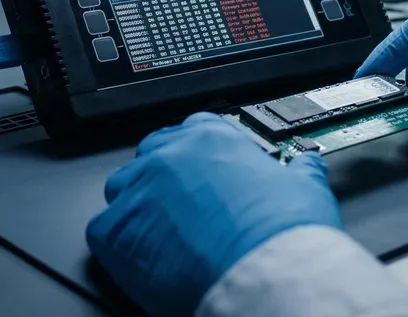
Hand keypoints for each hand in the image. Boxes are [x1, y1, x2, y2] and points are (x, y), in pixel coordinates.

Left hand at [86, 112, 339, 316]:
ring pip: (122, 189)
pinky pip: (102, 229)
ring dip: (136, 206)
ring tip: (161, 235)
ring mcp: (138, 191)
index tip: (204, 173)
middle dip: (164, 178)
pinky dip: (117, 243)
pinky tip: (140, 257)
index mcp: (210, 137)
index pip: (191, 130)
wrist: (264, 276)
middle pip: (151, 156)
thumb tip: (306, 163)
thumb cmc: (282, 234)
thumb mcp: (304, 188)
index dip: (198, 155)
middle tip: (183, 208)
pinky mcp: (115, 231)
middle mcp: (168, 156)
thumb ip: (299, 168)